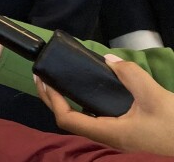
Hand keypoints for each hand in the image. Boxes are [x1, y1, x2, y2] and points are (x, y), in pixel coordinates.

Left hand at [37, 56, 173, 155]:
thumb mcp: (154, 96)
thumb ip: (130, 75)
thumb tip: (108, 59)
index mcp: (110, 132)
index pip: (68, 119)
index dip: (52, 99)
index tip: (45, 79)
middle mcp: (108, 137)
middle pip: (70, 121)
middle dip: (52, 99)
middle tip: (43, 76)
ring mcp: (116, 136)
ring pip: (82, 120)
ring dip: (66, 101)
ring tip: (59, 80)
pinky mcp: (124, 132)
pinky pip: (95, 118)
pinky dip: (83, 103)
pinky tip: (86, 89)